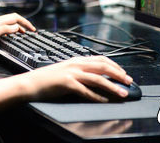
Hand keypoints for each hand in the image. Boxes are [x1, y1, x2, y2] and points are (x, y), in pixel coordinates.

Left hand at [0, 13, 35, 52]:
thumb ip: (6, 29)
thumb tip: (17, 26)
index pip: (16, 17)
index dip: (25, 22)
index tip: (32, 29)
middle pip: (13, 19)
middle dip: (23, 24)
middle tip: (29, 32)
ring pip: (9, 24)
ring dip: (17, 28)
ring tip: (22, 34)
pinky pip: (4, 28)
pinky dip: (10, 31)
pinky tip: (9, 37)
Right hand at [17, 56, 133, 102]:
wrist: (30, 82)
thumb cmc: (46, 79)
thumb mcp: (65, 70)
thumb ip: (79, 71)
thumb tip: (94, 77)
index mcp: (76, 60)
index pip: (101, 59)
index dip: (115, 66)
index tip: (124, 73)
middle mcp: (75, 64)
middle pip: (102, 66)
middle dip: (118, 74)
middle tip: (129, 81)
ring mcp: (71, 73)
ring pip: (97, 79)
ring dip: (112, 86)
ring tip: (122, 93)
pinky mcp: (66, 83)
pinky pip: (85, 91)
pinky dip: (97, 96)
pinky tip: (104, 100)